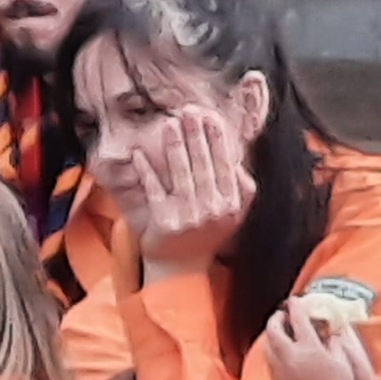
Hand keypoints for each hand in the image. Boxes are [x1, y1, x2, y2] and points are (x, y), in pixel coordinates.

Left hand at [134, 104, 256, 275]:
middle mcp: (213, 211)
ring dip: (174, 146)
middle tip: (188, 110)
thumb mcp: (232, 213)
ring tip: (168, 124)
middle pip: (203, 165)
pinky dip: (147, 171)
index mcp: (232, 204)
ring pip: (181, 174)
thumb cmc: (207, 233)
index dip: (216, 137)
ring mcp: (189, 218)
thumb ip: (241, 188)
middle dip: (196, 134)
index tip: (209, 115)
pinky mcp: (164, 224)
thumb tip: (240, 159)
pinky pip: (155, 191)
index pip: (224, 164)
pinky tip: (139, 154)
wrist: (182, 268)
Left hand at [257, 303, 361, 379]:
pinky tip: (280, 351)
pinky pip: (270, 361)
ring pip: (268, 346)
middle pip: (274, 331)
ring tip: (279, 331)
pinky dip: (273, 351)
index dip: (296, 307)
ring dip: (272, 335)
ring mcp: (281, 371)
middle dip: (276, 319)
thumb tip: (329, 329)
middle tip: (281, 314)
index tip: (295, 301)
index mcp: (309, 348)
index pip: (298, 320)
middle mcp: (290, 358)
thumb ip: (333, 341)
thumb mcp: (343, 359)